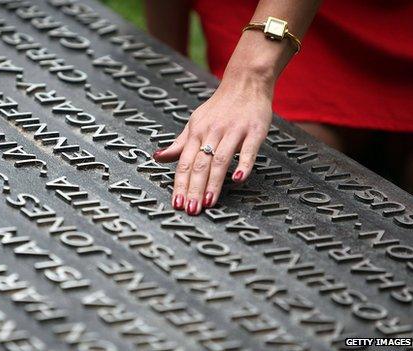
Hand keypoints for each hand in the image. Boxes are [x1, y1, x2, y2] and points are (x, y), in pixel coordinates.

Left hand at [153, 72, 272, 214]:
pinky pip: (248, 149)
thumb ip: (179, 144)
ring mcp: (233, 131)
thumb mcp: (195, 123)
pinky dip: (243, 164)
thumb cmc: (219, 107)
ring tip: (208, 203)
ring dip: (213, 182)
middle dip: (194, 189)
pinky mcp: (254, 130)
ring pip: (220, 159)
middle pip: (200, 164)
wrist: (246, 82)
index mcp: (196, 132)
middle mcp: (212, 132)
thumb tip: (158, 158)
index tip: (176, 203)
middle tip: (190, 210)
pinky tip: (238, 180)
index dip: (180, 184)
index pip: (185, 163)